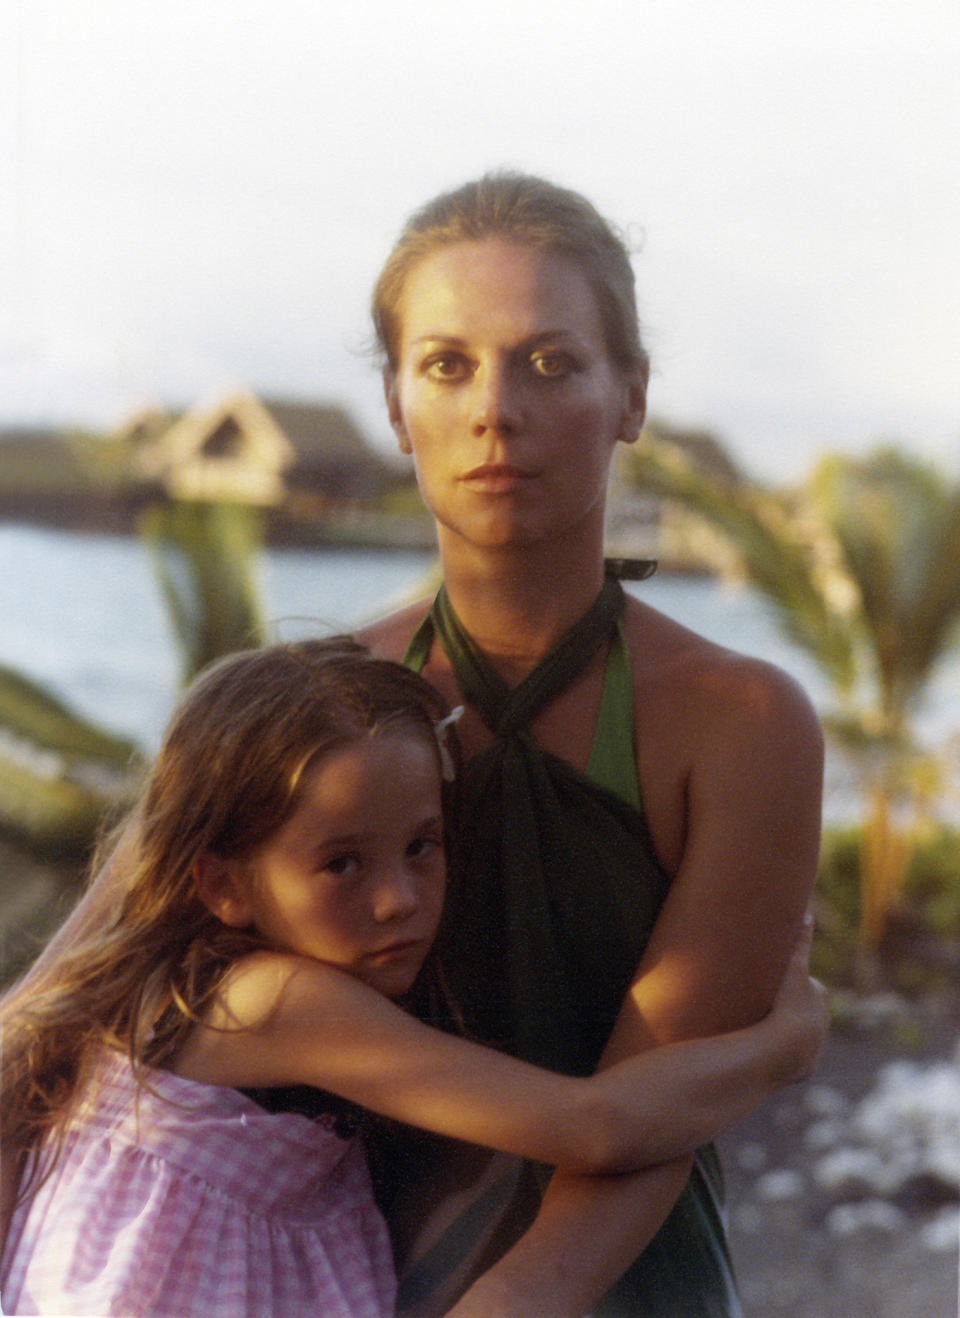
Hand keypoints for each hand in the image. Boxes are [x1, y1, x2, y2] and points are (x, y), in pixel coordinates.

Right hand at [767, 914, 828, 1083]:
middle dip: (784, 1006)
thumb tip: (807, 913)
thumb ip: (799, 941)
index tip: (766, 982)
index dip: (783, 981)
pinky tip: (763, 1050)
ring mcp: (814, 1046)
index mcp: (819, 996)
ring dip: (781, 1031)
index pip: (800, 983)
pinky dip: (780, 1053)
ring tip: (757, 1026)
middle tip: (759, 1004)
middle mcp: (822, 1022)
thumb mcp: (792, 968)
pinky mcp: (804, 1066)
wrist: (786, 1049)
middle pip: (799, 1009)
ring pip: (795, 1033)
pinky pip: (790, 1056)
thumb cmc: (788, 1005)